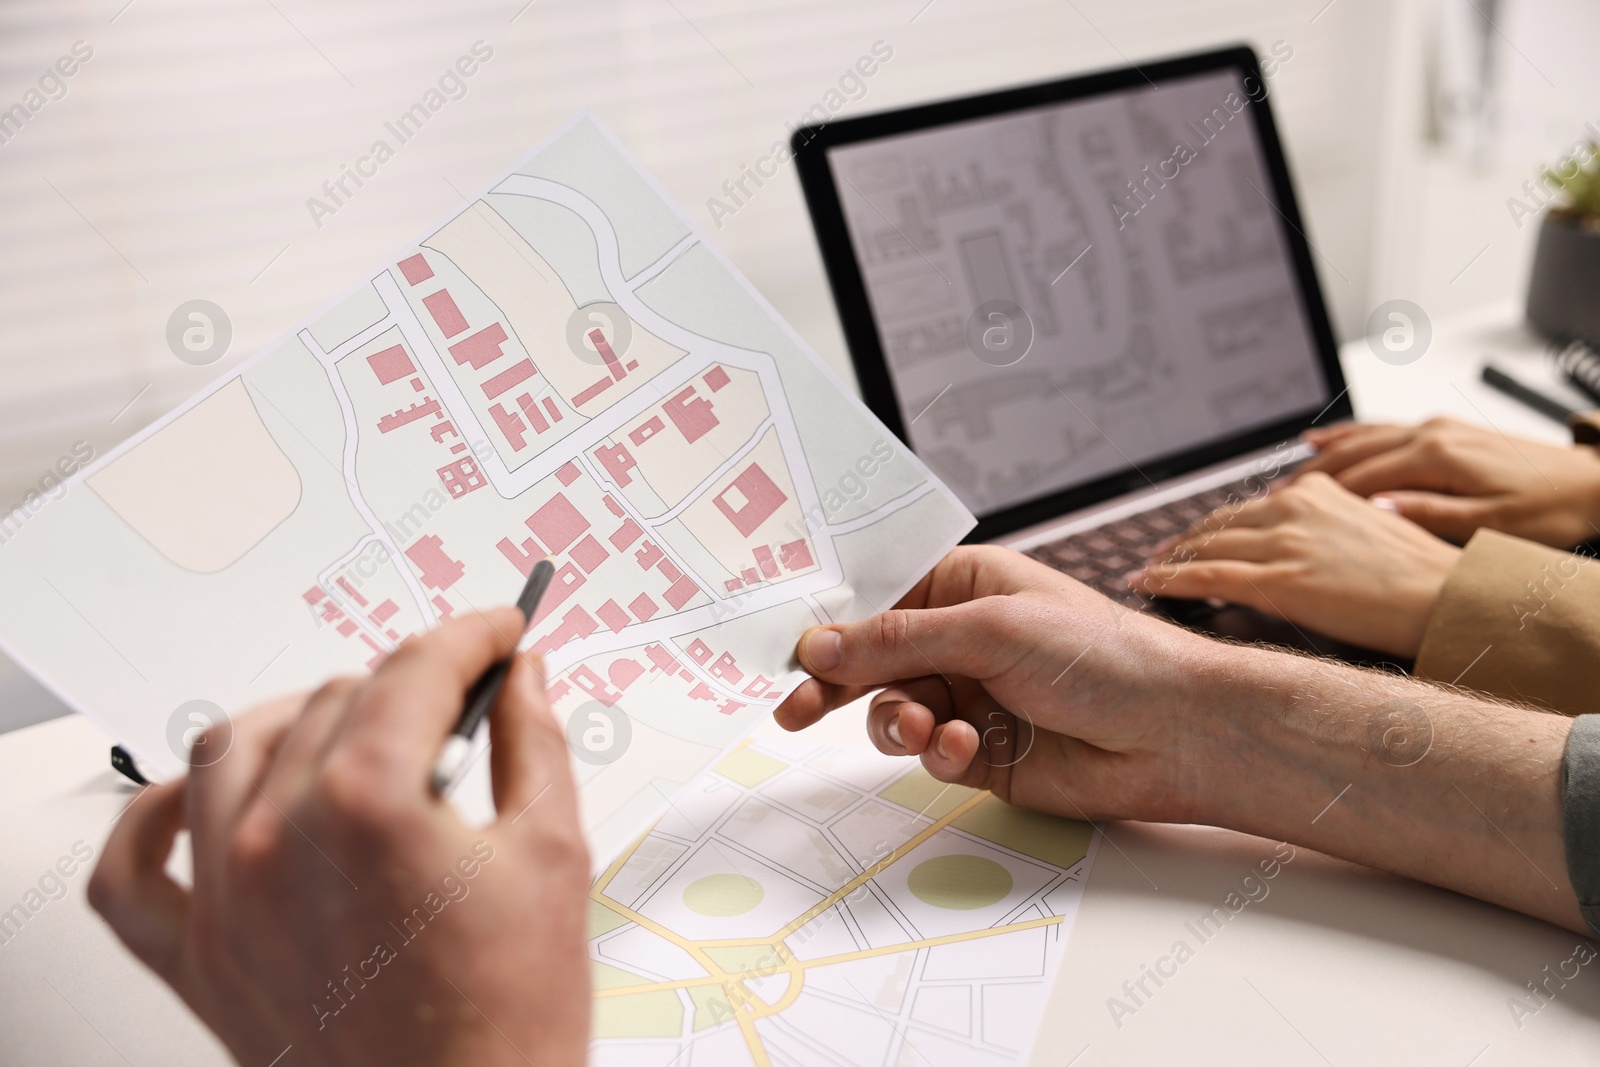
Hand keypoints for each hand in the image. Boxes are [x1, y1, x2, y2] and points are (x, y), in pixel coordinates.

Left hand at [89, 611, 589, 1066]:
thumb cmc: (509, 1019)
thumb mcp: (552, 855)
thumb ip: (535, 743)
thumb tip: (522, 679)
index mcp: (370, 807)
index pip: (416, 669)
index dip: (471, 635)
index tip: (496, 633)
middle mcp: (277, 840)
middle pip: (334, 699)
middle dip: (408, 685)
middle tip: (461, 704)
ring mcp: (225, 899)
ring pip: (232, 747)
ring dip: (299, 720)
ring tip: (355, 737)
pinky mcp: (198, 958)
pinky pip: (131, 866)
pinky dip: (156, 816)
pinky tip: (204, 799)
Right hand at [775, 545, 1229, 824]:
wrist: (1173, 735)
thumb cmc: (1103, 655)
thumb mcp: (989, 630)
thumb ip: (897, 640)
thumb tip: (819, 644)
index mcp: (965, 584)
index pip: (877, 596)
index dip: (831, 621)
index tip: (788, 646)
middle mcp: (962, 637)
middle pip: (871, 658)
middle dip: (840, 683)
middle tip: (797, 708)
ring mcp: (970, 694)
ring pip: (892, 709)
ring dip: (898, 721)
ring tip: (926, 727)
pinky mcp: (981, 751)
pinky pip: (927, 751)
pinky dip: (936, 752)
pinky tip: (965, 747)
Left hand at [1127, 472, 1459, 657]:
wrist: (1446, 598)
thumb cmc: (1418, 573)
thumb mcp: (1365, 529)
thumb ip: (1322, 526)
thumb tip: (1290, 543)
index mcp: (1315, 491)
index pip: (1245, 506)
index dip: (1210, 526)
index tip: (1188, 537)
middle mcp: (1294, 508)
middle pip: (1218, 523)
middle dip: (1182, 542)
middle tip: (1156, 556)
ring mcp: (1285, 543)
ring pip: (1205, 547)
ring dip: (1168, 561)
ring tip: (1146, 573)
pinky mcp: (1279, 580)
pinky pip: (1208, 576)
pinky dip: (1170, 580)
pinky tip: (1147, 584)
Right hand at [1299, 417, 1599, 548]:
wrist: (1591, 482)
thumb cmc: (1548, 510)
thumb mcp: (1488, 525)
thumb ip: (1427, 515)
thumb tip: (1374, 509)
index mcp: (1435, 458)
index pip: (1355, 478)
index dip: (1310, 499)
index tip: (1281, 515)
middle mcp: (1428, 435)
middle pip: (1347, 456)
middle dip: (1301, 479)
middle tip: (1266, 500)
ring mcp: (1433, 428)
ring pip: (1359, 439)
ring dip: (1317, 459)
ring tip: (1280, 478)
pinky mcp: (1442, 430)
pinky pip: (1380, 428)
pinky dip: (1346, 434)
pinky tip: (1321, 441)